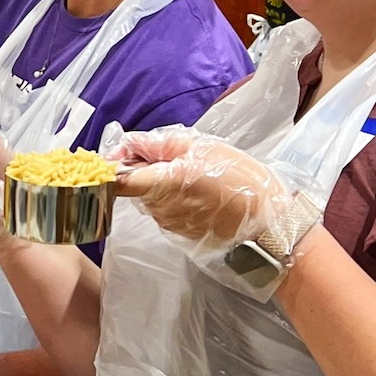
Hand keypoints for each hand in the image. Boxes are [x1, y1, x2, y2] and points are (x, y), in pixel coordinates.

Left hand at [113, 128, 300, 252]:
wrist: (266, 219)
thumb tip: (128, 143)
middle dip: (140, 168)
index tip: (110, 158)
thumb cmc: (239, 179)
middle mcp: (159, 208)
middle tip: (165, 154)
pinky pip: (164, 209)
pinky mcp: (177, 232)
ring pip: (149, 197)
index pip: (117, 182)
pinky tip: (196, 188)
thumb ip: (158, 144)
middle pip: (133, 186)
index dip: (109, 168)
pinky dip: (171, 197)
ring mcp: (167, 223)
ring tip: (189, 170)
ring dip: (158, 182)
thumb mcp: (201, 147)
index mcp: (162, 184)